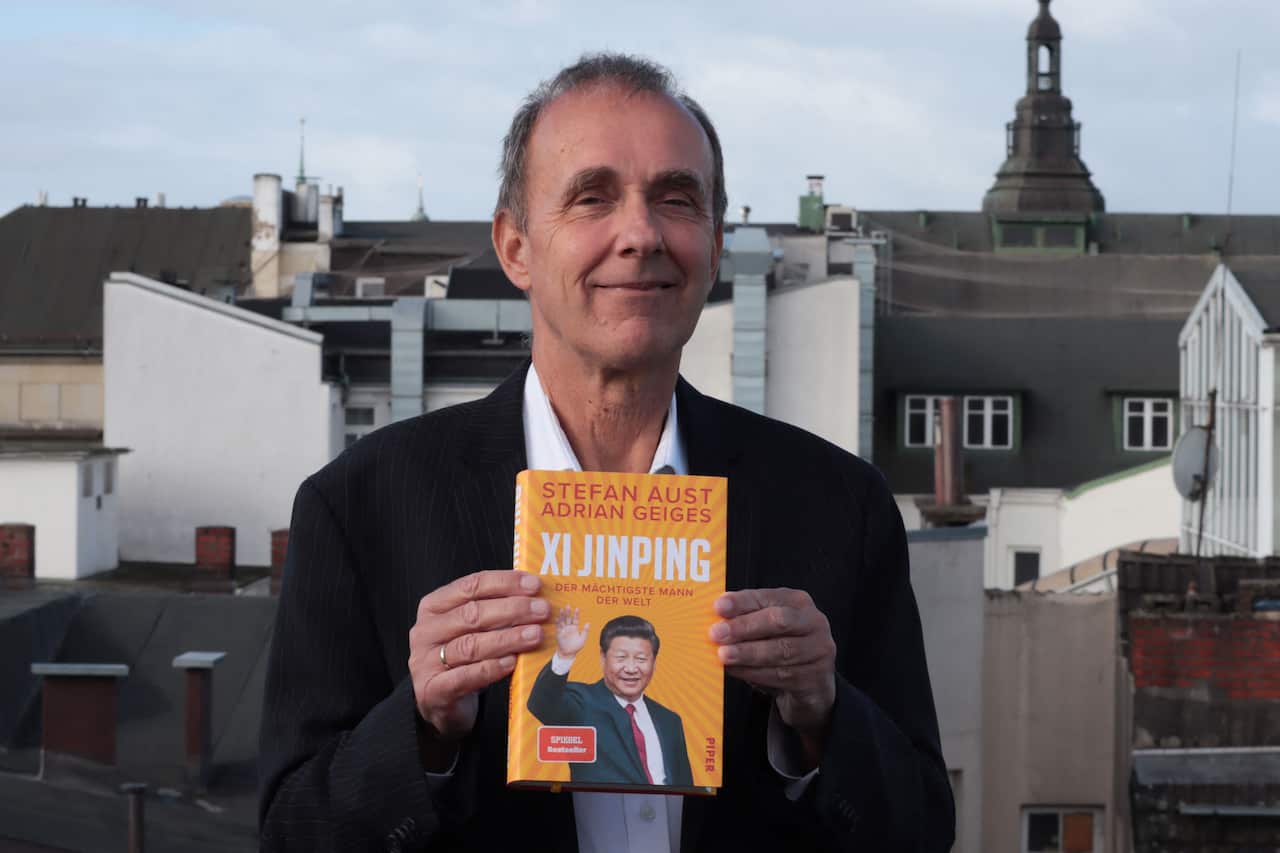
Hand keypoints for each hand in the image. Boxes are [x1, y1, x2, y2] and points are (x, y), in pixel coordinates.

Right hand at [409, 571, 547, 749]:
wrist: (438, 702)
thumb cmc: (459, 658)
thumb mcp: (470, 629)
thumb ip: (494, 611)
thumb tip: (535, 598)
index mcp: (434, 607)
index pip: (471, 586)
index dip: (505, 583)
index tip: (534, 585)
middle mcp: (426, 631)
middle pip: (472, 614)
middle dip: (513, 609)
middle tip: (542, 610)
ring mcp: (426, 661)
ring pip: (471, 645)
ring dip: (508, 638)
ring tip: (535, 635)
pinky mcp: (434, 690)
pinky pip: (465, 677)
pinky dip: (491, 668)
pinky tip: (512, 662)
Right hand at [555, 606, 589, 658]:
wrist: (568, 653)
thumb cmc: (576, 647)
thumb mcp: (582, 639)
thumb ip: (585, 631)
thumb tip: (588, 623)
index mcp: (575, 628)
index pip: (575, 619)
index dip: (576, 614)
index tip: (577, 609)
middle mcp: (569, 627)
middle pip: (568, 618)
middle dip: (568, 612)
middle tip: (568, 605)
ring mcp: (563, 630)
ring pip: (562, 621)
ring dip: (562, 615)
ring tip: (562, 609)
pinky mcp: (559, 633)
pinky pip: (558, 627)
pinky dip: (557, 623)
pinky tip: (557, 618)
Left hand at [710, 588, 835, 762]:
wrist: (811, 685)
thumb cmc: (781, 648)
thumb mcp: (766, 629)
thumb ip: (746, 619)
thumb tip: (714, 618)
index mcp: (798, 602)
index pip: (767, 598)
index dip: (742, 602)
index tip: (718, 607)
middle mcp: (813, 622)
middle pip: (777, 621)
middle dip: (744, 627)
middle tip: (716, 634)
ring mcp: (818, 650)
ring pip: (779, 650)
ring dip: (747, 653)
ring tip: (723, 655)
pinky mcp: (815, 677)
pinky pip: (781, 675)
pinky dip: (754, 673)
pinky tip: (736, 671)